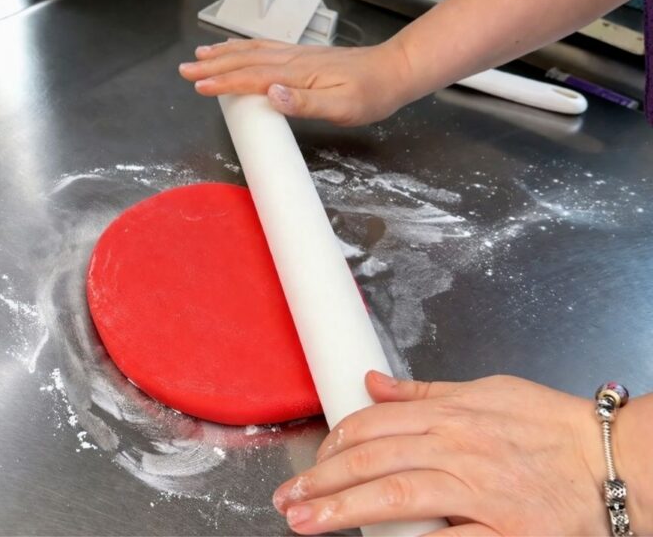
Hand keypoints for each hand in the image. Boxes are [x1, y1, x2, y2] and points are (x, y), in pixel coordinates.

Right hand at [178, 39, 416, 125]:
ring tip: (201, 55)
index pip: (251, 78)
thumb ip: (305, 104)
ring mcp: (297, 57)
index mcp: (297, 75)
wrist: (394, 72)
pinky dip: (244, 49)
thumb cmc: (370, 94)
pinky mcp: (303, 57)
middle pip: (244, 61)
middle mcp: (293, 61)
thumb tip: (272, 96)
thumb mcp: (342, 108)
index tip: (199, 86)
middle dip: (213, 65)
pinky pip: (265, 50)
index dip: (223, 82)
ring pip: (252, 52)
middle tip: (185, 69)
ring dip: (224, 54)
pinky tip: (237, 51)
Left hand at [272, 372, 611, 534]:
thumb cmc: (553, 427)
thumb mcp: (488, 391)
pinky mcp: (504, 532)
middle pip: (373, 459)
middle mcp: (458, 448)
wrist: (616, 461)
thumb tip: (373, 383)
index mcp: (451, 414)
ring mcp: (479, 491)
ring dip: (342, 509)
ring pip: (395, 494)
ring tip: (305, 522)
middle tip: (289, 498)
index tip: (313, 461)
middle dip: (322, 479)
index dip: (335, 443)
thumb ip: (426, 393)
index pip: (373, 424)